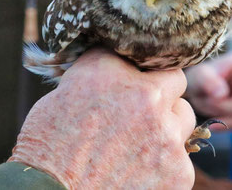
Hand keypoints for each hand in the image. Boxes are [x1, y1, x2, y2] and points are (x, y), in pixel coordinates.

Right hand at [9, 48, 195, 188]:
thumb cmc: (48, 149)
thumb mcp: (64, 91)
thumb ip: (102, 70)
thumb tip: (120, 62)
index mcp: (113, 72)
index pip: (147, 57)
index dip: (144, 73)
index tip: (138, 84)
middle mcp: (146, 98)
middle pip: (175, 85)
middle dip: (160, 97)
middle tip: (139, 116)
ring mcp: (167, 137)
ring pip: (182, 121)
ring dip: (166, 128)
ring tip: (135, 148)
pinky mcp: (178, 171)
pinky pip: (181, 158)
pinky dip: (164, 166)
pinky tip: (137, 174)